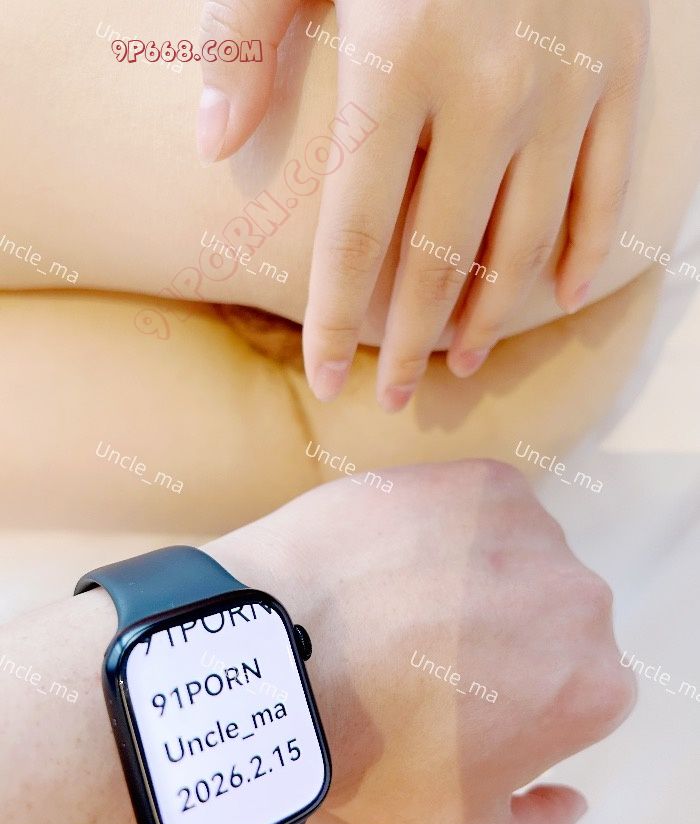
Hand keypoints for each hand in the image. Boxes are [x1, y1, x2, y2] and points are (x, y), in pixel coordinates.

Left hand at [196, 0, 648, 409]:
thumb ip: (245, 37)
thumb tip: (214, 143)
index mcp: (397, 61)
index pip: (354, 234)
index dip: (335, 318)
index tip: (325, 377)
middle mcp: (488, 88)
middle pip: (440, 257)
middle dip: (412, 340)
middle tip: (397, 396)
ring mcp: (565, 82)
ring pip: (526, 240)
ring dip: (492, 316)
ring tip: (464, 364)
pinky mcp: (621, 69)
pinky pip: (607, 186)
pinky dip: (585, 249)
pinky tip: (562, 299)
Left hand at [210, 459, 635, 823]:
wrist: (282, 649)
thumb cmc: (367, 753)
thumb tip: (570, 800)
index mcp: (593, 686)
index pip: (569, 693)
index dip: (510, 703)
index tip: (451, 706)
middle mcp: (583, 600)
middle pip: (548, 623)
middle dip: (500, 640)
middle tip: (421, 657)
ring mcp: (533, 530)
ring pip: (517, 561)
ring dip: (476, 579)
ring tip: (398, 603)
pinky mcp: (483, 481)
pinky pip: (481, 511)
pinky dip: (449, 529)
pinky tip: (393, 560)